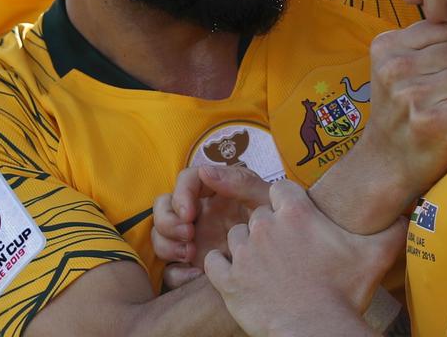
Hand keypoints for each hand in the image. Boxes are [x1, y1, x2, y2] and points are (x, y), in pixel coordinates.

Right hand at [152, 165, 270, 288]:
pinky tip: (196, 277)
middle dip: (168, 221)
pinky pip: (170, 271)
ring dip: (168, 245)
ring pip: (161, 236)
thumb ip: (239, 182)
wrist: (286, 258)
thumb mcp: (264, 198)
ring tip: (191, 254)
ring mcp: (193, 238)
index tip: (188, 213)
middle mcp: (200, 212)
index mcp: (215, 191)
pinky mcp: (193, 265)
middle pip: (163, 207)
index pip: (186, 181)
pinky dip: (177, 274)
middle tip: (189, 236)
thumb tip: (205, 170)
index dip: (181, 194)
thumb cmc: (278, 221)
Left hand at [204, 181, 404, 336]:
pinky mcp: (227, 280)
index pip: (279, 189)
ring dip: (247, 248)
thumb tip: (413, 214)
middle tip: (285, 251)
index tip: (296, 221)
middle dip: (269, 228)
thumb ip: (393, 228)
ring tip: (265, 267)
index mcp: (296, 212)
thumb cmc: (345, 292)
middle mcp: (265, 225)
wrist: (316, 331)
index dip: (287, 205)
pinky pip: (213, 262)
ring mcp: (243, 252)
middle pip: (258, 213)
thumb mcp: (375, 254)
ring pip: (236, 236)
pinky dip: (223, 268)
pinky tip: (241, 277)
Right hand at [360, 21, 446, 201]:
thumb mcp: (399, 66)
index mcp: (387, 45)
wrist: (385, 164)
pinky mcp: (430, 122)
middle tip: (446, 96)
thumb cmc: (402, 109)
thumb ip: (427, 37)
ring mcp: (410, 95)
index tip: (441, 71)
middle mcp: (394, 67)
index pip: (446, 27)